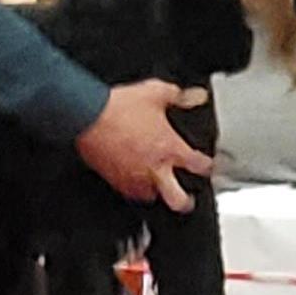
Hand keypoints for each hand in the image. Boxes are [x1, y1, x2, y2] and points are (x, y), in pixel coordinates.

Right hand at [76, 80, 212, 211]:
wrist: (88, 116)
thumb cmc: (119, 107)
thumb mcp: (155, 92)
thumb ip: (179, 96)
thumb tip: (196, 96)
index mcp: (170, 148)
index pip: (199, 165)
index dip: (207, 167)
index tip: (206, 165)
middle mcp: (155, 168)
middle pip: (178, 199)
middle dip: (186, 201)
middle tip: (187, 200)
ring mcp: (134, 178)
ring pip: (152, 198)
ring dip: (156, 193)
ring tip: (157, 188)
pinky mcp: (114, 180)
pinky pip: (128, 192)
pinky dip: (133, 188)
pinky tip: (132, 180)